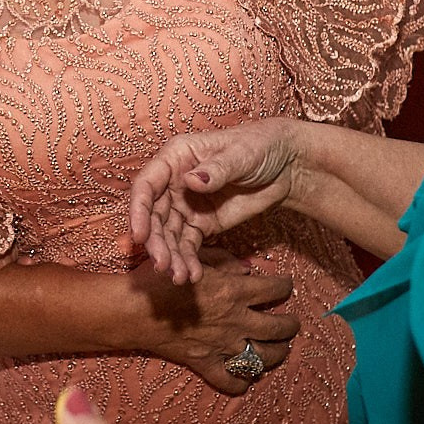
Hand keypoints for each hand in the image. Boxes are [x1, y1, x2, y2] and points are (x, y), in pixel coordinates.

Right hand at [130, 120, 307, 283]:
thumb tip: (190, 181)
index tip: (140, 236)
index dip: (138, 211)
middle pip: (154, 216)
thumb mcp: (240, 154)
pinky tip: (194, 275)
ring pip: (169, 235)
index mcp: (175, 158)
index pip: (146, 185)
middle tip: (164, 265)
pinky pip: (188, 245)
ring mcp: (186, 205)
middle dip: (157, 242)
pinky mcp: (201, 223)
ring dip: (171, 257)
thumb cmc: (260, 146)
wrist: (285, 166)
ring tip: (180, 277)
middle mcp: (174, 182)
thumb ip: (216, 169)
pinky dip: (188, 260)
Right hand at [133, 251, 297, 395]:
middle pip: (279, 327)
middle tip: (292, 322)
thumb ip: (224, 261)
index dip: (286, 285)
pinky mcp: (206, 363)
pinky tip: (247, 378)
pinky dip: (242, 383)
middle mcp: (235, 320)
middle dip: (291, 325)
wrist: (132, 311)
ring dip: (278, 353)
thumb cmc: (160, 279)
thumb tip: (247, 271)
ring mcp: (222, 346)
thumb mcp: (194, 259)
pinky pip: (231, 381)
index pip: (275, 289)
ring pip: (264, 356)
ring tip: (281, 348)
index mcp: (234, 291)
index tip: (286, 284)